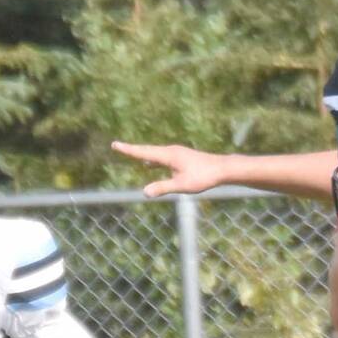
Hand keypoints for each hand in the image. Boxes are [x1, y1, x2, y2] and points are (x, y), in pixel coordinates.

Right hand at [112, 141, 232, 197]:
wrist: (222, 169)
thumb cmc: (203, 177)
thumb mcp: (182, 185)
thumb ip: (163, 187)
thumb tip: (144, 192)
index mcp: (168, 155)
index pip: (143, 153)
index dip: (128, 150)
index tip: (115, 144)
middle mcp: (171, 151)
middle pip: (147, 150)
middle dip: (131, 150)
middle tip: (117, 146)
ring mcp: (177, 153)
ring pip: (154, 154)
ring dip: (141, 154)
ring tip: (130, 154)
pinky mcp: (181, 158)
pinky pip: (161, 157)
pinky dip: (152, 159)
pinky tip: (150, 164)